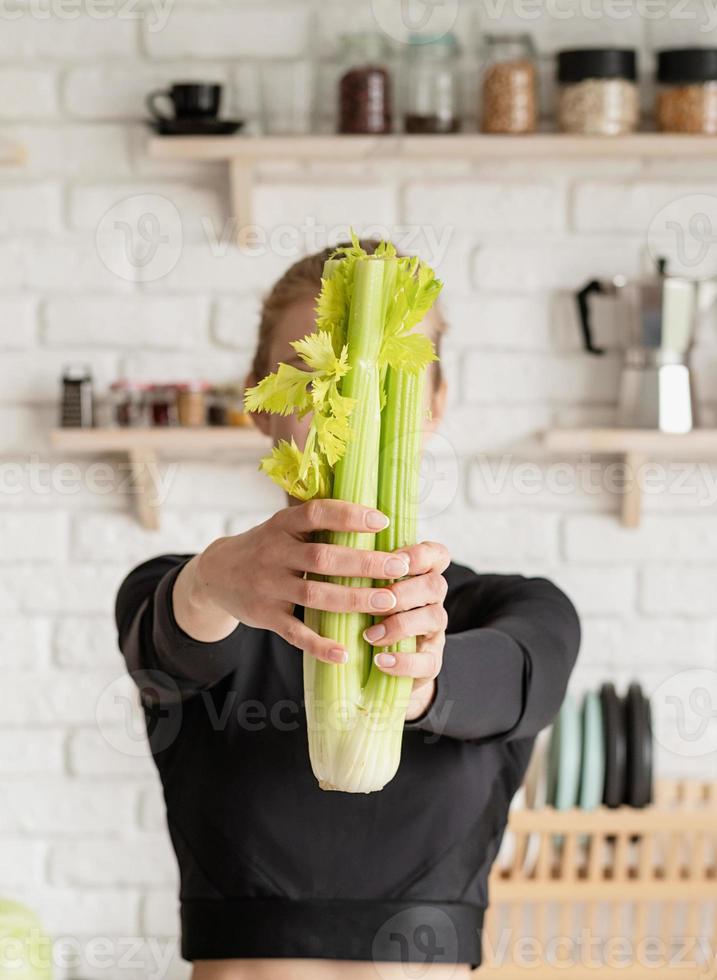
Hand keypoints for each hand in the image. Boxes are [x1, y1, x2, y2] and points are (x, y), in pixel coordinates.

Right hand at [184, 499, 437, 664]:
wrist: (215, 573)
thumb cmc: (266, 547)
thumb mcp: (283, 526)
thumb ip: (318, 523)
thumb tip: (375, 515)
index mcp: (282, 525)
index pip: (316, 514)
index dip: (349, 515)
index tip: (383, 521)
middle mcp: (273, 553)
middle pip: (322, 558)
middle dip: (364, 562)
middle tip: (399, 565)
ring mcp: (268, 586)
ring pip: (314, 594)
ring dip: (353, 599)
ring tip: (388, 601)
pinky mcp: (265, 616)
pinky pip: (294, 633)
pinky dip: (319, 644)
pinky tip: (344, 652)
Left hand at [361, 540, 449, 720]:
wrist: (378, 665)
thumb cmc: (367, 612)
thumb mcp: (367, 587)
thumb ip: (361, 571)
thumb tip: (330, 550)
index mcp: (422, 575)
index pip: (436, 555)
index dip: (420, 555)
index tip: (397, 559)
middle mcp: (433, 600)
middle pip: (436, 584)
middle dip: (404, 592)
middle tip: (374, 602)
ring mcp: (435, 631)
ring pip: (435, 618)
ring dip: (400, 625)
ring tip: (370, 635)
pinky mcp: (431, 661)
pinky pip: (428, 662)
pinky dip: (403, 662)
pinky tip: (379, 661)